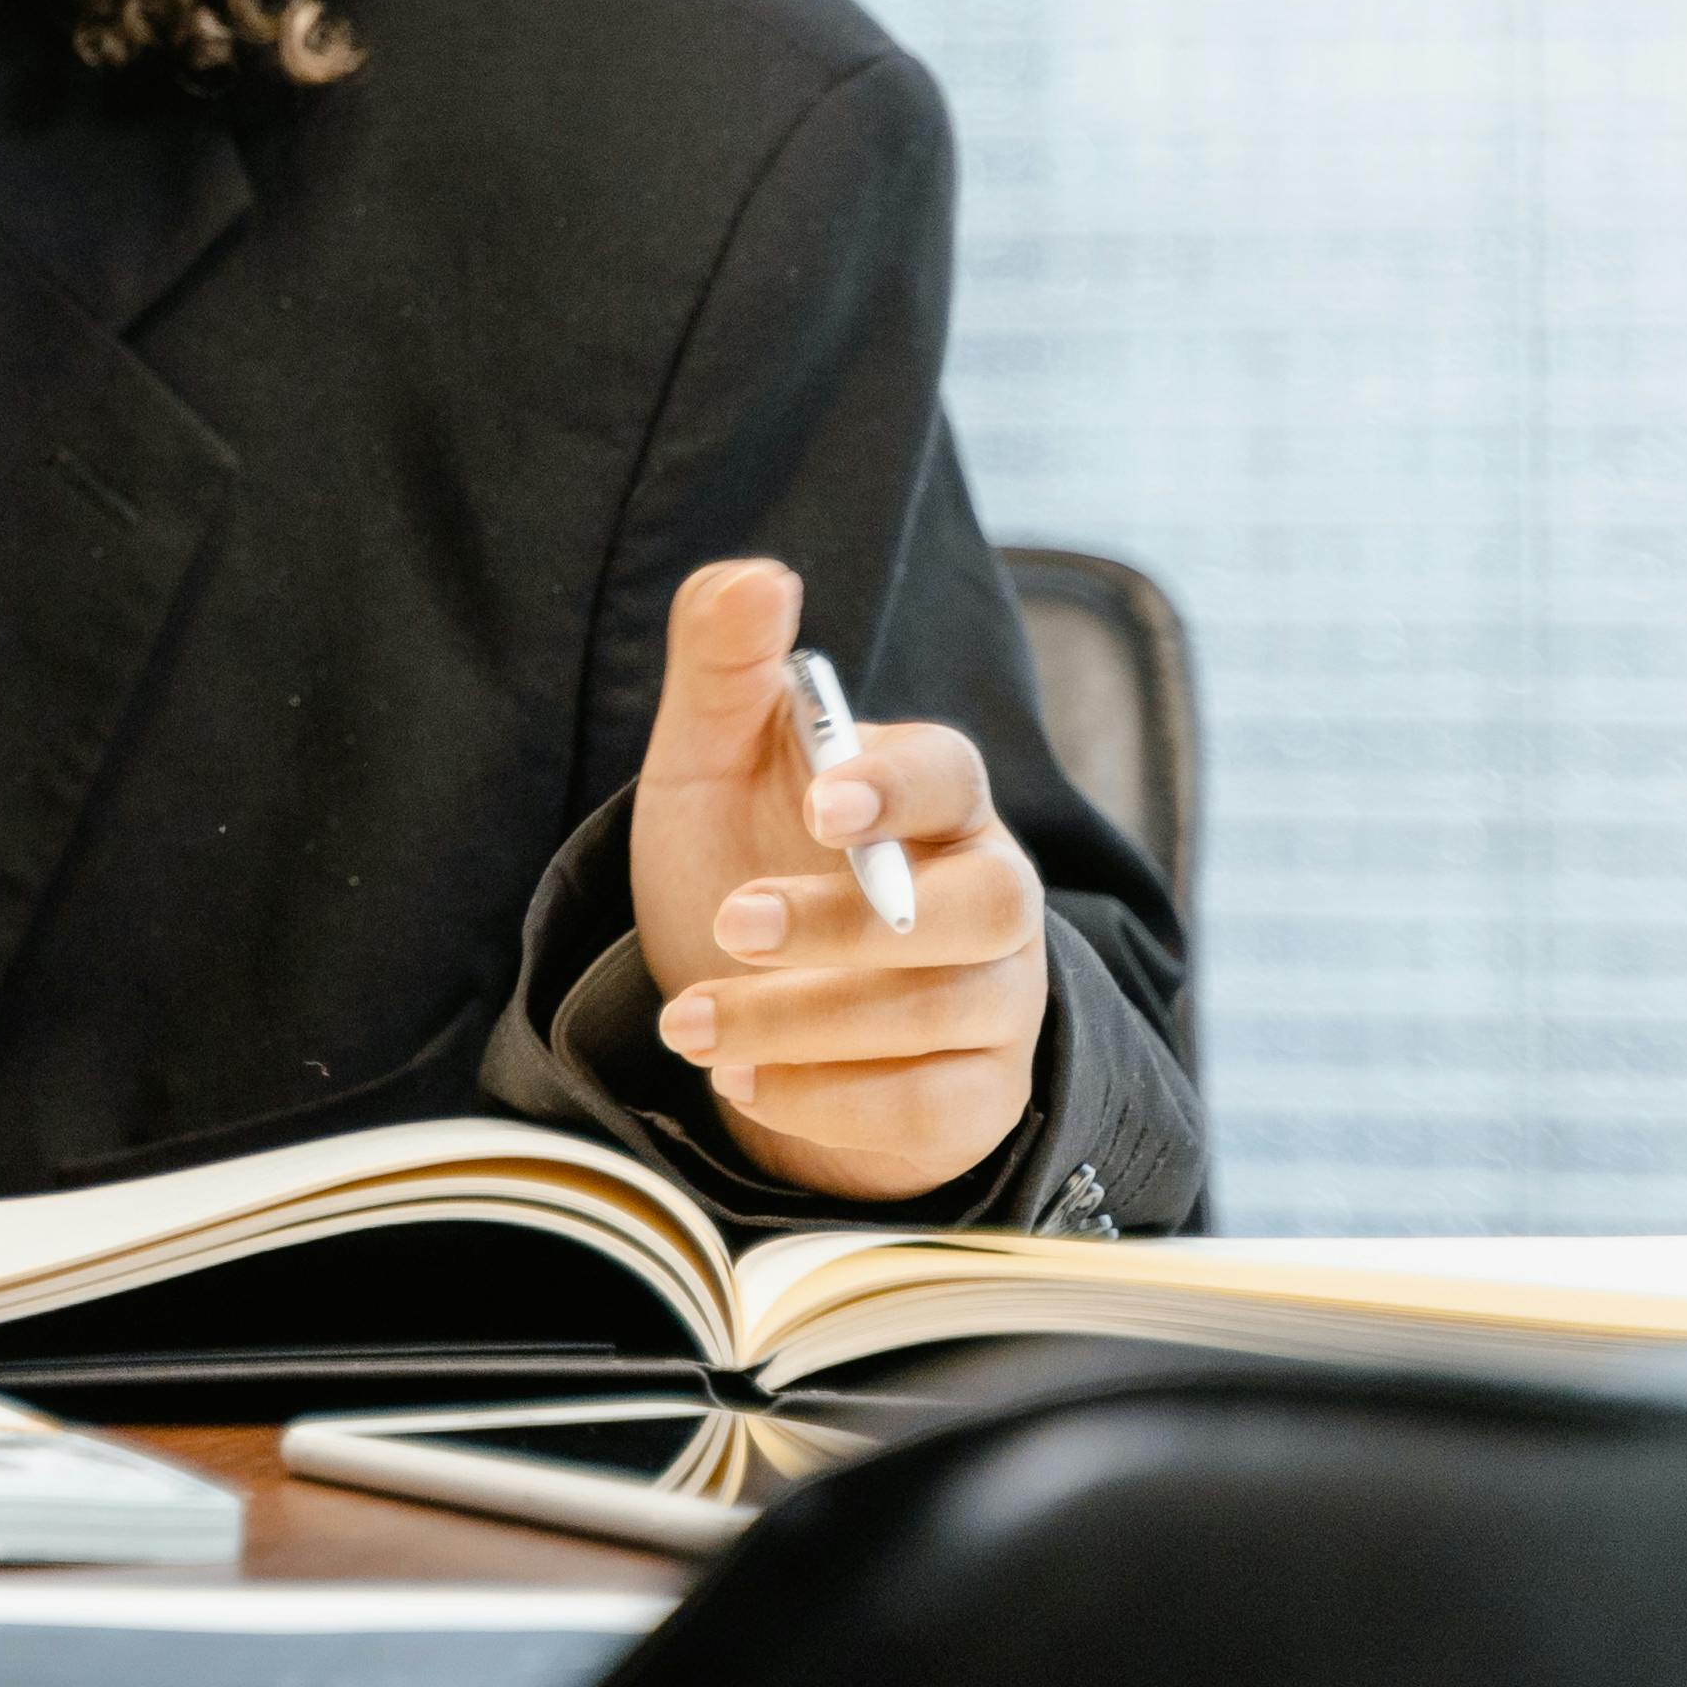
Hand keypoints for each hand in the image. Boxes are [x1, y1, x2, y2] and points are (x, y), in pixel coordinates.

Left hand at [626, 556, 1045, 1204]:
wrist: (741, 1005)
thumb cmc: (741, 860)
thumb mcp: (710, 764)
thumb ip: (725, 667)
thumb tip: (759, 577)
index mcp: (931, 797)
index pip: (950, 774)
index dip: (895, 783)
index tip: (822, 797)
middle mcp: (990, 893)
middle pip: (980, 905)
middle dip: (849, 922)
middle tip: (731, 923)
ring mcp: (997, 1000)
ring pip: (937, 1014)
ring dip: (800, 1022)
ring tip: (689, 1022)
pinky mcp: (978, 1096)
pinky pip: (929, 1109)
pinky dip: (828, 1102)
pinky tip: (744, 1083)